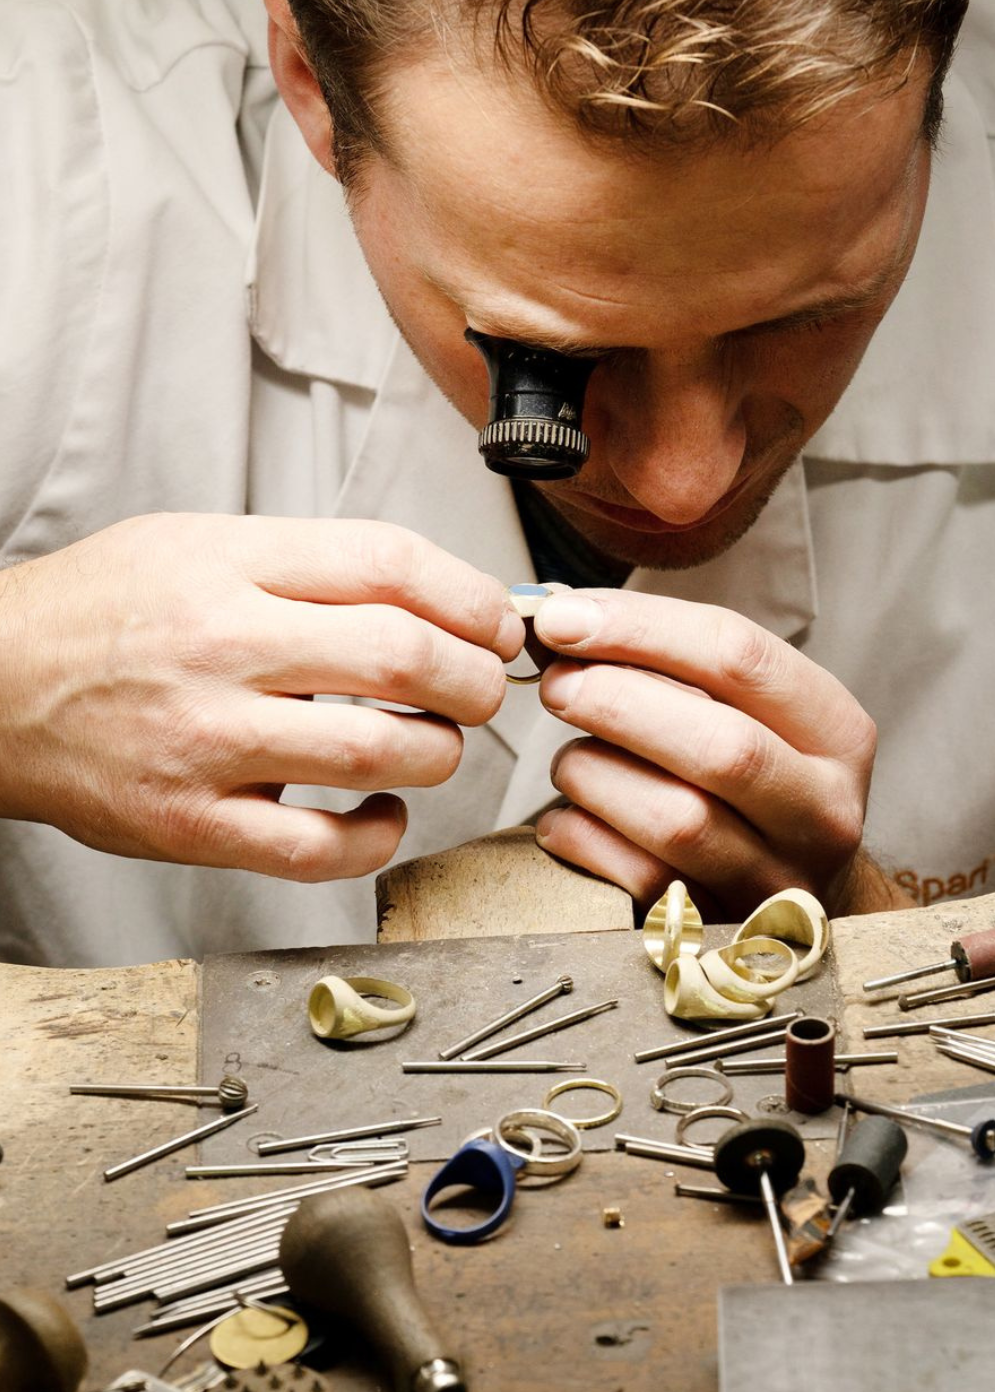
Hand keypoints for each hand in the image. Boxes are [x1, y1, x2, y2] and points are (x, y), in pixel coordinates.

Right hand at [0, 514, 522, 878]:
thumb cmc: (101, 615)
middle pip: (404, 654)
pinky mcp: (191, 822)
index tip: (496, 620)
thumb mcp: (198, 544)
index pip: (390, 562)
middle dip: (474, 677)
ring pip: (380, 750)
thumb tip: (434, 598)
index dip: (472, 594)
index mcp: (230, 566)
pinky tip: (386, 812)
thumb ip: (309, 566)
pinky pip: (319, 847)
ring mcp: (207, 741)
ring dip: (441, 751)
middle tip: (481, 686)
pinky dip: (379, 836)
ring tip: (435, 744)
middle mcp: (223, 647)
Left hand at [530, 589, 907, 918]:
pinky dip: (581, 838)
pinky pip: (635, 879)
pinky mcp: (721, 927)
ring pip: (675, 820)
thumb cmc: (756, 781)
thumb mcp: (748, 710)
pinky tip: (567, 815)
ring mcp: (776, 879)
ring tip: (570, 757)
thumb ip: (669, 663)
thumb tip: (561, 622)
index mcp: (838, 732)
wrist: (800, 899)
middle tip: (556, 683)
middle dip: (618, 702)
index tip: (563, 618)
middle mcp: (822, 810)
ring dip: (595, 773)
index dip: (639, 628)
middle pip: (720, 746)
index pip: (740, 656)